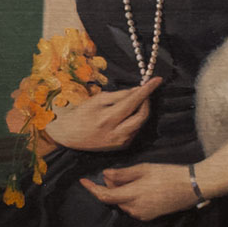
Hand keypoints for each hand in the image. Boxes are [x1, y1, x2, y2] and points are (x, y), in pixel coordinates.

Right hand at [44, 77, 162, 150]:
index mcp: (107, 119)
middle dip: (146, 101)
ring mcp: (120, 142)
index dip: (147, 90)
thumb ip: (119, 96)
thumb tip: (138, 91)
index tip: (157, 80)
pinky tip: (125, 116)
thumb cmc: (82, 114)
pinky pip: (135, 130)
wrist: (69, 135)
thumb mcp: (98, 100)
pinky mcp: (122, 147)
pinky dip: (134, 120)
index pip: (133, 102)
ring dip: (140, 110)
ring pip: (140, 123)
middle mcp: (116, 133)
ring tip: (132, 102)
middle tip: (144, 91)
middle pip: (142, 116)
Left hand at [80, 163, 198, 220]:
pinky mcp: (149, 217)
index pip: (104, 195)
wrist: (191, 187)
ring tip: (134, 179)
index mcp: (133, 194)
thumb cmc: (168, 174)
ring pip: (123, 203)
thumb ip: (122, 174)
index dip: (92, 189)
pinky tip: (142, 188)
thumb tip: (105, 175)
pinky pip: (132, 208)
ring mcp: (142, 214)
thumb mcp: (144, 169)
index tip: (82, 181)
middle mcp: (135, 208)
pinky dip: (130, 198)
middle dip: (110, 187)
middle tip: (117, 173)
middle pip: (113, 199)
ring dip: (121, 193)